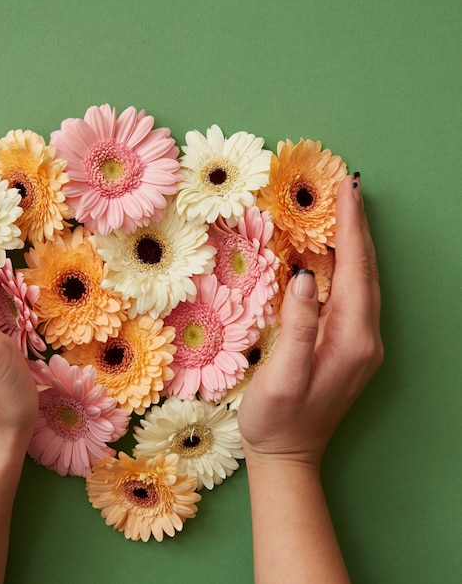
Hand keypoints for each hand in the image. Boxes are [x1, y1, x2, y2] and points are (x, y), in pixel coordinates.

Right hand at [238, 174, 382, 467]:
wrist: (287, 455)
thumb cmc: (276, 420)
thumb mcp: (281, 377)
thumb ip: (297, 327)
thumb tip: (306, 278)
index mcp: (351, 340)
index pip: (357, 271)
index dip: (352, 229)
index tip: (347, 190)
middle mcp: (364, 338)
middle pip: (366, 270)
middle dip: (357, 227)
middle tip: (346, 188)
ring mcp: (358, 342)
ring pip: (360, 281)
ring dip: (352, 243)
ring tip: (340, 210)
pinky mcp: (346, 346)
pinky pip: (349, 295)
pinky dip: (343, 266)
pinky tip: (331, 254)